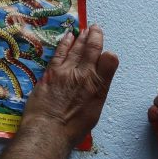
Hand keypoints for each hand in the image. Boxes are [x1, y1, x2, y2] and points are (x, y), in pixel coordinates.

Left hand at [20, 24, 119, 145]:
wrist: (48, 131)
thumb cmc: (72, 129)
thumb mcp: (93, 113)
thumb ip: (96, 94)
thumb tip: (95, 84)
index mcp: (99, 87)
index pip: (110, 61)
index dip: (108, 54)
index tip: (106, 52)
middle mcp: (85, 76)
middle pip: (92, 49)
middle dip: (95, 36)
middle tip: (96, 28)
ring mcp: (66, 71)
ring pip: (76, 48)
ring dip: (82, 37)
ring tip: (86, 29)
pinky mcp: (51, 72)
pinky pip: (60, 52)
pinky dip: (65, 42)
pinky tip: (69, 36)